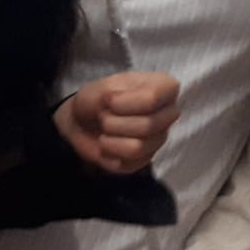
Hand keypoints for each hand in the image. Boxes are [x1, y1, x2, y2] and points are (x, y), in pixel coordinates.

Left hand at [56, 72, 180, 174]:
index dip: (122, 103)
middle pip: (148, 126)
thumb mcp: (101, 86)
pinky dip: (107, 154)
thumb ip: (110, 92)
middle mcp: (168, 114)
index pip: (152, 98)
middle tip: (104, 117)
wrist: (82, 121)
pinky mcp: (143, 159)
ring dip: (109, 140)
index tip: (109, 101)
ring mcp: (158, 139)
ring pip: (137, 148)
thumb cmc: (97, 100)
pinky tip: (106, 144)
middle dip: (114, 123)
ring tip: (104, 131)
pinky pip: (126, 164)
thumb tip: (114, 101)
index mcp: (166, 88)